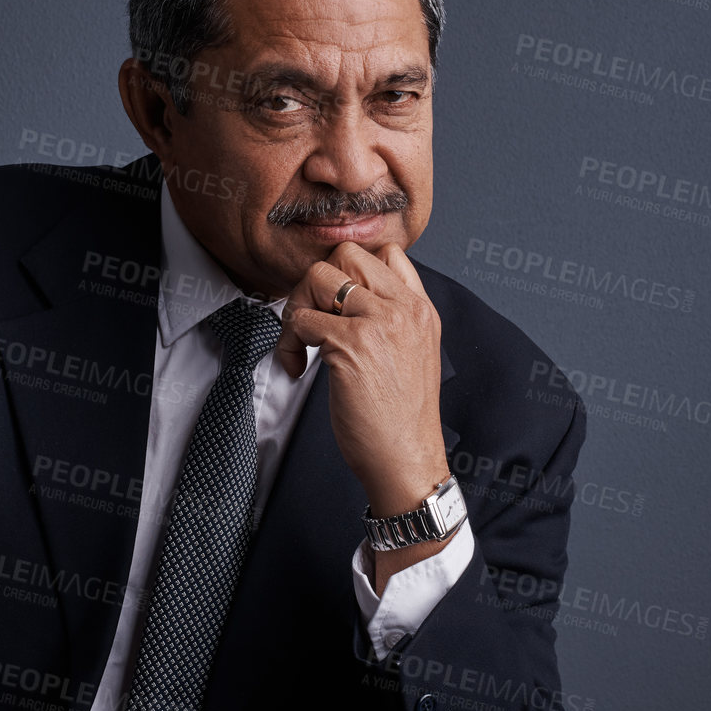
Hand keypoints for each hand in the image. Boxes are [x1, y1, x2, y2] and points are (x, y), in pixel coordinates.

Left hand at [274, 243, 450, 585]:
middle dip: (316, 283)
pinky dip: (289, 340)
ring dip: (298, 306)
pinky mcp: (351, 344)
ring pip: (320, 277)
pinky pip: (303, 319)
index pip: (386, 252)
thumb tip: (349, 302)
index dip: (349, 272)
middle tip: (309, 320)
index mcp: (421, 308)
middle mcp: (403, 307)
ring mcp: (378, 322)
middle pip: (346, 255)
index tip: (334, 303)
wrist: (406, 458)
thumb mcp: (413, 355)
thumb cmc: (402, 419)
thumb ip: (392, 321)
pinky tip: (298, 367)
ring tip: (300, 343)